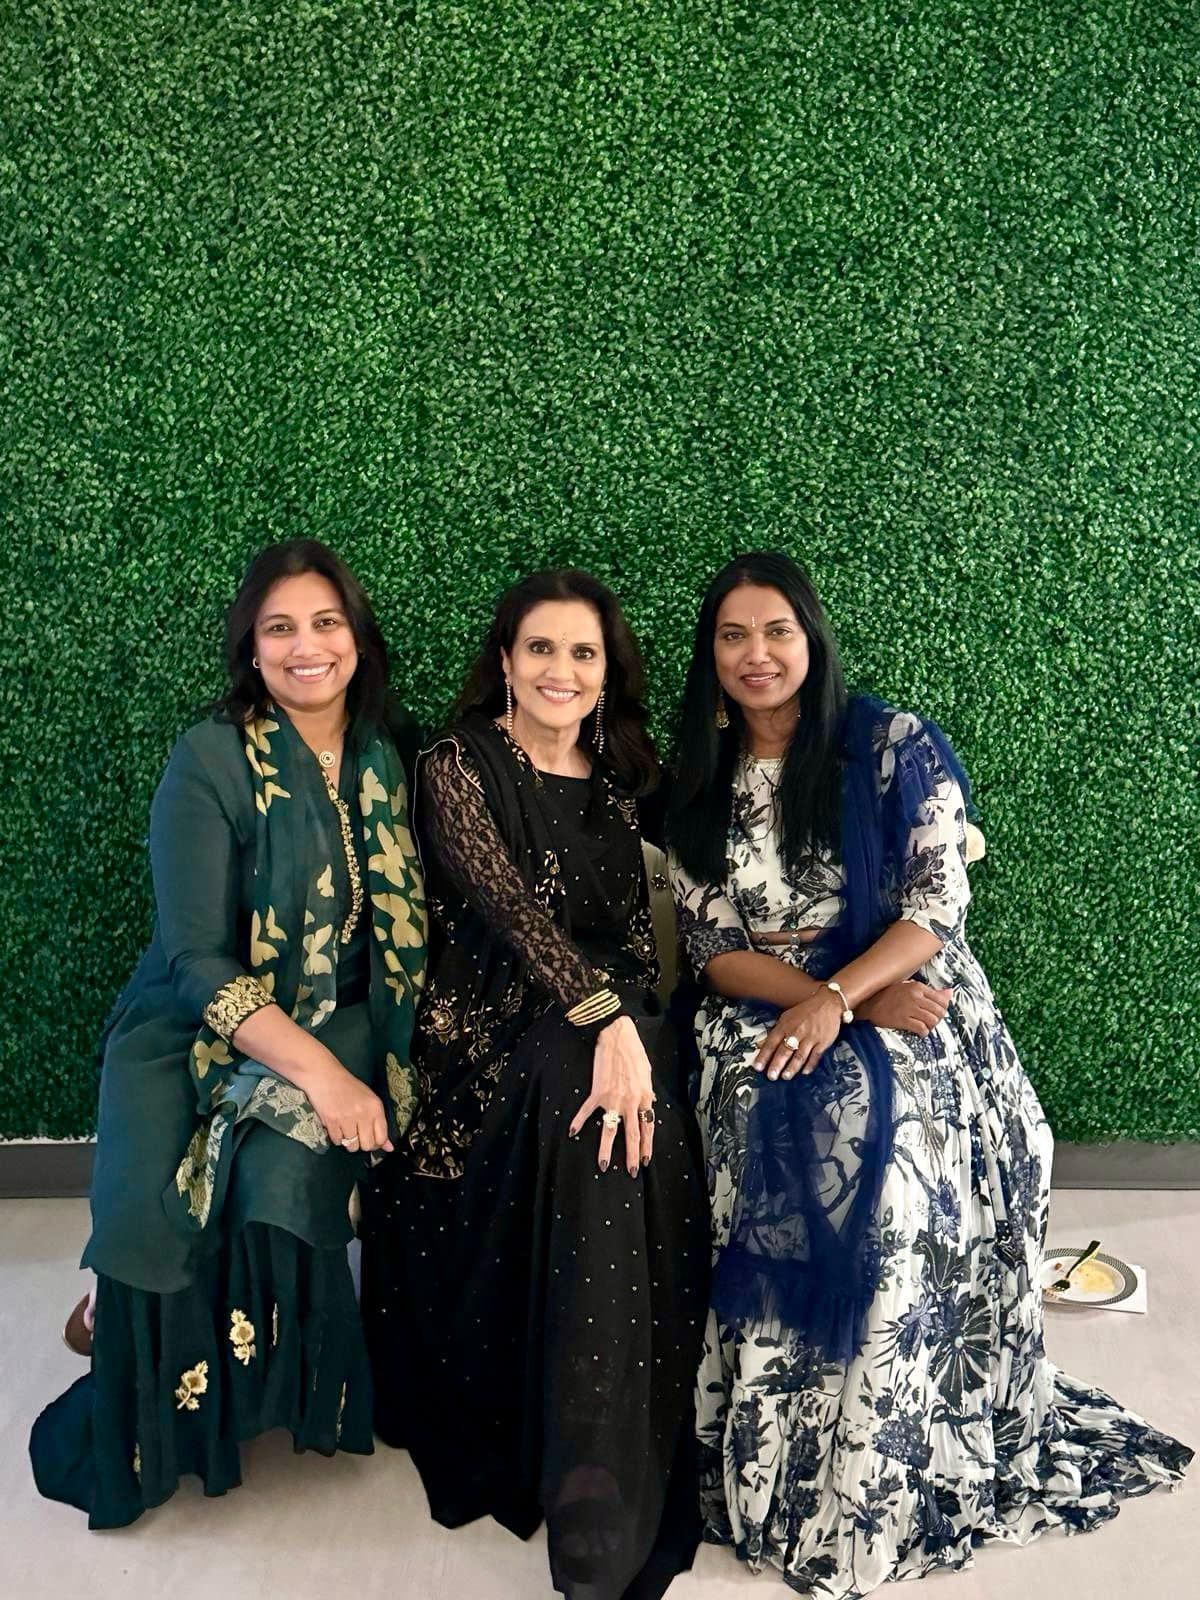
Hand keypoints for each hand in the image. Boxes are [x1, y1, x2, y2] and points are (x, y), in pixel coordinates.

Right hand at [304, 1062, 393, 1153]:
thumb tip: (389, 1147)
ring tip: (345, 1128)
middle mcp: (363, 1114)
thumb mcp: (369, 1100)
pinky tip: (336, 1125)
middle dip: (361, 1144)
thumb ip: (379, 1123)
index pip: (381, 1138)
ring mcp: (346, 1118)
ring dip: (348, 1140)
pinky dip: (336, 1137)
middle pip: (367, 1145)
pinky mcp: (331, 1122)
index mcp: (375, 1107)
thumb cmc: (348, 1087)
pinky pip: (337, 1141)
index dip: (376, 1143)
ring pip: (351, 1146)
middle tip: (356, 1135)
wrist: (325, 1076)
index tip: (371, 1139)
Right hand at [568, 1015, 655, 1174]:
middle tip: (631, 1172)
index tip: (646, 1161)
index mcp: (645, 1097)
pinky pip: (587, 1111)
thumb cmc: (634, 1051)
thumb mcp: (647, 1073)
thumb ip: (648, 1091)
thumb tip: (651, 1103)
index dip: (647, 1145)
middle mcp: (631, 1101)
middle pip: (633, 1134)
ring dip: (606, 1149)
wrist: (617, 1035)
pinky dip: (579, 1121)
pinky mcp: (597, 1092)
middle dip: (632, 1155)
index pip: (649, 1127)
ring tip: (604, 1165)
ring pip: (610, 1129)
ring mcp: (613, 1098)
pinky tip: (572, 1132)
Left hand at [755, 988, 843, 1079]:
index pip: (772, 1043)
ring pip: (799, 1055)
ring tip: (785, 1076)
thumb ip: (774, 1032)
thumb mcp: (786, 1018)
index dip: (764, 1055)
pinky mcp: (823, 1042)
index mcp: (785, 1025)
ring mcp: (810, 1037)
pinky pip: (815, 1056)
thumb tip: (759, 1044)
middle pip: (785, 1051)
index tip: (757, 1067)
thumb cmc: (805, 1011)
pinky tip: (804, 1072)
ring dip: (792, 1068)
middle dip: (777, 1064)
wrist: (828, 1003)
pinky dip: (809, 1065)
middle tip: (771, 1076)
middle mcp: (797, 1032)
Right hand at [857, 981, 950, 1035]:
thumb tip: (950, 992)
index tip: (936, 1013)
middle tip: (930, 1021)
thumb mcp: (908, 987)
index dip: (942, 1009)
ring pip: (932, 1020)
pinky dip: (923, 1032)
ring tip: (924, 1026)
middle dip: (938, 1018)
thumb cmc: (888, 995)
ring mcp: (909, 1009)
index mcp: (918, 987)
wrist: (868, 1004)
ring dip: (931, 1026)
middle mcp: (915, 996)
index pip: (941, 999)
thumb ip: (930, 991)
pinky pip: (922, 1028)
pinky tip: (919, 1032)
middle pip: (939, 1011)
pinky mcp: (902, 1020)